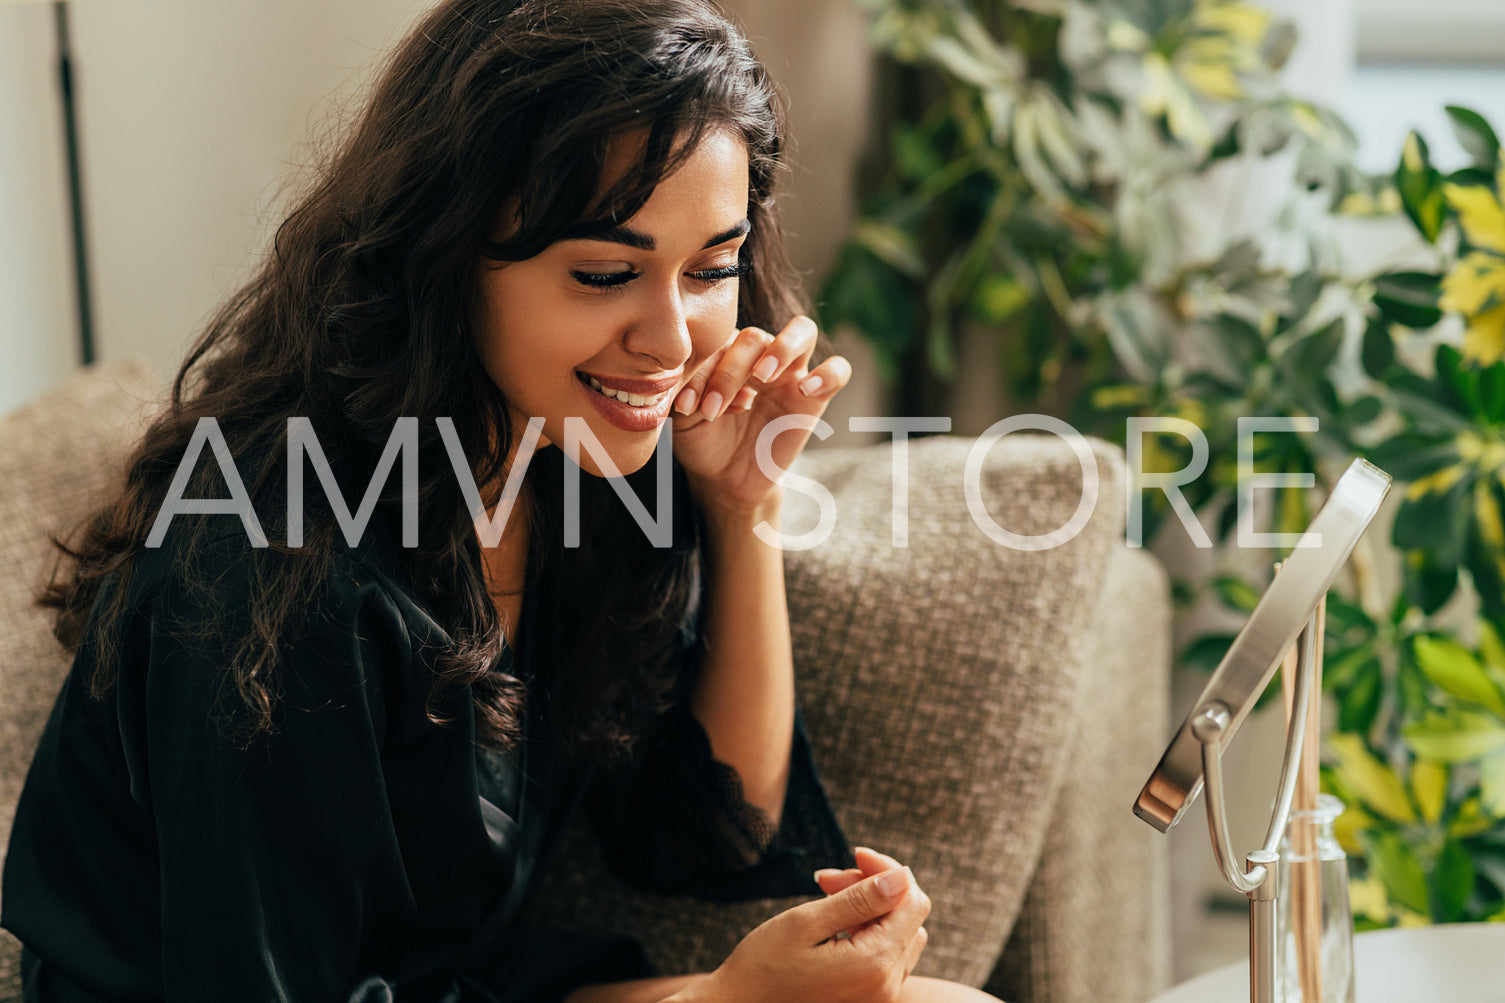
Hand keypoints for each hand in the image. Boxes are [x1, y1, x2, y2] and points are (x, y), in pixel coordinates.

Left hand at [669, 315, 850, 516]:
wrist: (727, 478)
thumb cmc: (705, 441)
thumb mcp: (685, 420)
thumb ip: (686, 392)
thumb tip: (688, 380)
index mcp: (726, 353)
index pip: (718, 342)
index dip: (701, 371)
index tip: (686, 405)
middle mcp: (760, 357)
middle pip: (755, 337)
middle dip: (732, 370)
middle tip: (715, 405)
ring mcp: (791, 374)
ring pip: (803, 331)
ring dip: (782, 348)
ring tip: (762, 376)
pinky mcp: (815, 398)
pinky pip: (838, 370)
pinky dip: (828, 373)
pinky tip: (805, 390)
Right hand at [677, 864, 929, 1002]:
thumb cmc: (763, 967)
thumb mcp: (807, 923)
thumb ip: (860, 900)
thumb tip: (902, 877)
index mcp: (875, 964)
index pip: (911, 900)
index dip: (888, 870)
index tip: (854, 855)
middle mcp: (887, 986)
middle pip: (908, 916)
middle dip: (876, 887)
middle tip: (828, 880)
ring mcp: (880, 996)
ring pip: (899, 934)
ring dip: (871, 908)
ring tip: (828, 898)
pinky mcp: (869, 999)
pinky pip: (886, 955)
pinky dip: (867, 931)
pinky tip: (834, 924)